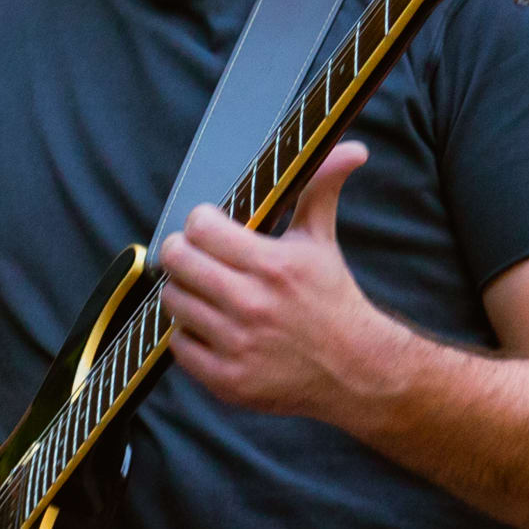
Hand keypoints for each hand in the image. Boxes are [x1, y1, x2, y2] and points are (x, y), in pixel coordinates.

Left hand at [156, 140, 401, 424]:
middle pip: (177, 260)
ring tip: (207, 291)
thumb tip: (350, 148)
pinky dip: (188, 333)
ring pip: (173, 300)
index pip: (200, 227)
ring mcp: (237, 345)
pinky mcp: (227, 381)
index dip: (201, 222)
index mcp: (274, 266)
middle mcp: (253, 305)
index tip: (212, 227)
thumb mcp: (320, 241)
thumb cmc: (331, 298)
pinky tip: (211, 326)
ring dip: (184, 291)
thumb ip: (322, 188)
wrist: (356, 370)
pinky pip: (177, 345)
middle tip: (197, 256)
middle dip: (182, 252)